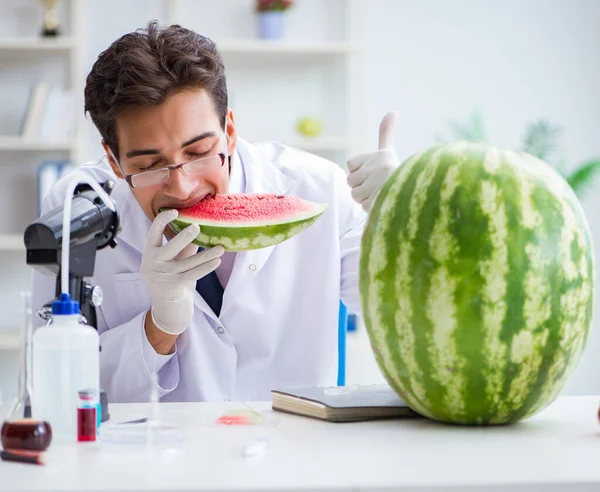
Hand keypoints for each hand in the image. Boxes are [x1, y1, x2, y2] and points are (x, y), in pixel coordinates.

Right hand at [141, 209, 223, 335]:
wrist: (168, 310)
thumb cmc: (173, 281)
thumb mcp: (176, 262)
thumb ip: (184, 248)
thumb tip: (198, 229)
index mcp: (150, 252)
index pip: (153, 232)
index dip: (163, 220)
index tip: (175, 212)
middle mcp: (152, 263)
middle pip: (170, 246)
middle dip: (184, 236)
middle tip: (197, 226)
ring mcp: (161, 276)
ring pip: (187, 262)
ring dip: (206, 255)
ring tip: (220, 248)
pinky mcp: (172, 286)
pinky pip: (192, 274)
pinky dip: (206, 267)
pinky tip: (216, 261)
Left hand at [347, 111, 399, 211]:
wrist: (415, 193)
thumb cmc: (396, 174)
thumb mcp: (388, 152)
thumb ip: (386, 133)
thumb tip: (393, 111)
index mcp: (381, 156)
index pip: (350, 164)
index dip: (358, 172)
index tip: (373, 172)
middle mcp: (382, 168)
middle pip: (350, 182)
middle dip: (360, 187)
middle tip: (377, 186)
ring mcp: (381, 185)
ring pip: (355, 195)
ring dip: (365, 198)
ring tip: (380, 194)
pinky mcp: (381, 202)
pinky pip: (364, 207)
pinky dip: (372, 208)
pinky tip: (383, 203)